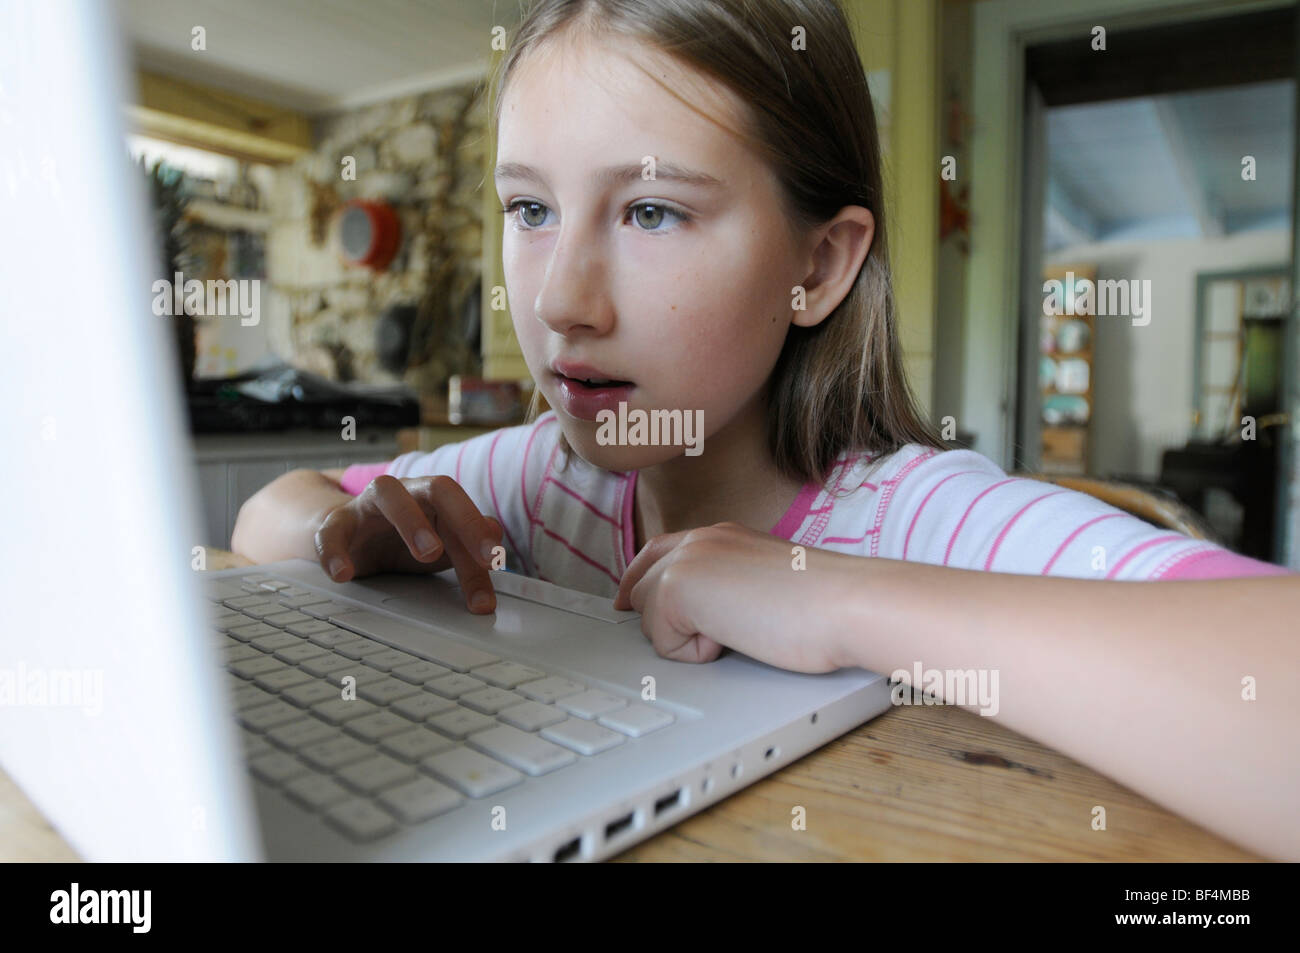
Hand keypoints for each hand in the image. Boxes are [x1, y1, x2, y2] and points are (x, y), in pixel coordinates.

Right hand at [313, 475, 503, 613]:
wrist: (346, 540)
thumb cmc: (399, 540)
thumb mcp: (438, 546)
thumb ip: (467, 544)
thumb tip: (496, 534)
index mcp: (434, 498)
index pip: (463, 508)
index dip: (480, 532)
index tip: (496, 561)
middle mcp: (405, 492)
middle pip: (437, 488)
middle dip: (462, 519)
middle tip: (481, 557)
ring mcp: (368, 505)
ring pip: (388, 494)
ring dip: (412, 521)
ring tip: (429, 554)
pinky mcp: (335, 524)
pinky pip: (332, 533)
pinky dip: (335, 553)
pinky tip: (344, 574)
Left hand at [613, 522, 848, 671]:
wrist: (845, 603)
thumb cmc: (826, 605)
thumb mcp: (766, 584)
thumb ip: (729, 584)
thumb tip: (702, 612)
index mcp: (721, 535)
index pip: (657, 552)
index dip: (638, 581)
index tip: (627, 602)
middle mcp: (699, 539)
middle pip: (640, 585)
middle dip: (663, 621)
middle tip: (707, 639)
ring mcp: (685, 559)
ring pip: (646, 615)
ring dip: (686, 637)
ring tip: (742, 630)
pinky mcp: (677, 587)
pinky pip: (662, 641)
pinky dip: (696, 653)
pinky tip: (737, 637)